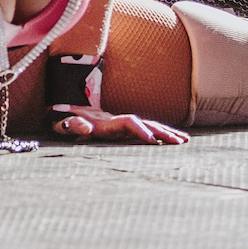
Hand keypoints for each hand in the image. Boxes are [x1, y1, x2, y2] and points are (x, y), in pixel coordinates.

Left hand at [51, 110, 187, 144]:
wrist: (66, 107)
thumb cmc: (64, 119)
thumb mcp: (63, 123)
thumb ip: (71, 125)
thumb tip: (84, 128)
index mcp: (105, 122)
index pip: (127, 123)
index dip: (139, 130)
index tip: (151, 140)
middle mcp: (118, 121)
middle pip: (145, 123)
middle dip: (162, 132)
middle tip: (178, 142)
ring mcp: (123, 124)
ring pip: (149, 126)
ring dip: (166, 133)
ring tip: (184, 141)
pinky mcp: (124, 130)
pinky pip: (146, 130)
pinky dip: (161, 134)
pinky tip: (175, 140)